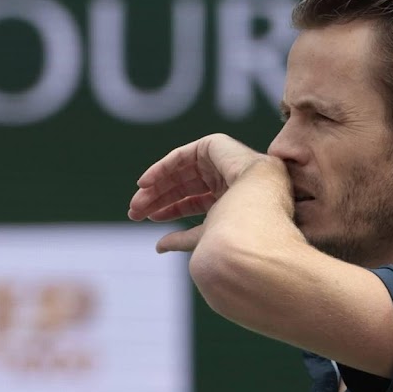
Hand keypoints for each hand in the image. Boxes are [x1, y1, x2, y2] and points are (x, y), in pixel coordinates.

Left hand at [127, 133, 269, 251]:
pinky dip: (161, 167)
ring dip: (157, 185)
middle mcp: (230, 177)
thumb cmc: (240, 228)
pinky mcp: (216, 145)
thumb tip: (158, 246)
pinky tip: (145, 183)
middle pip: (185, 186)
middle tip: (135, 212)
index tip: (148, 219)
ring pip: (181, 172)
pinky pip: (182, 155)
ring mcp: (224, 160)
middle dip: (159, 198)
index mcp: (234, 198)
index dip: (170, 210)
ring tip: (137, 200)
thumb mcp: (206, 235)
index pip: (195, 202)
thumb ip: (183, 238)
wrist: (257, 208)